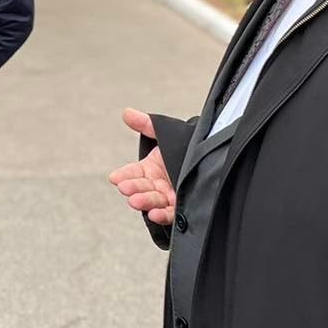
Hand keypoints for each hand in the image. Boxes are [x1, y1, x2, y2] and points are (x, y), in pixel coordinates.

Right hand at [109, 108, 175, 226]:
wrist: (212, 158)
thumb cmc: (185, 149)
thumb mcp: (165, 135)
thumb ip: (146, 124)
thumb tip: (127, 113)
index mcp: (150, 169)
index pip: (132, 173)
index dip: (124, 175)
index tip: (115, 178)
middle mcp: (156, 184)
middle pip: (141, 187)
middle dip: (133, 188)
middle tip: (125, 188)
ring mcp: (168, 197)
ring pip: (153, 201)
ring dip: (144, 201)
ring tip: (136, 201)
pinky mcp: (180, 207)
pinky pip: (170, 213)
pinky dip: (162, 214)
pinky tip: (154, 213)